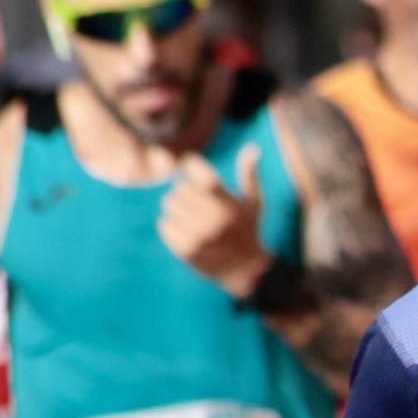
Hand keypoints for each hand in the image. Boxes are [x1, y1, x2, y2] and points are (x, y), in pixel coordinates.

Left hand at [159, 146, 272, 297]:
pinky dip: (169, 226)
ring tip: (190, 217)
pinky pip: (164, 225)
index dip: (191, 165)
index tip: (192, 166)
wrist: (245, 271)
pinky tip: (183, 230)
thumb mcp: (254, 201)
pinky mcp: (187, 250)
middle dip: (185, 191)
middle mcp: (216, 219)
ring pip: (169, 204)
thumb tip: (253, 147)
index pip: (199, 172)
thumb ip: (250, 173)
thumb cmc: (248, 230)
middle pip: (180, 188)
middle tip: (196, 201)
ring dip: (177, 208)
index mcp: (230, 203)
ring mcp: (200, 236)